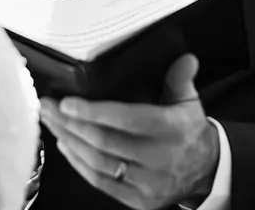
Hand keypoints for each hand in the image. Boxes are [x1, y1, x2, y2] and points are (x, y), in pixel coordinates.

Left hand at [39, 54, 219, 209]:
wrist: (206, 171)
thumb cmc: (188, 130)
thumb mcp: (190, 101)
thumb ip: (180, 78)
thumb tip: (186, 58)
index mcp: (171, 129)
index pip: (127, 120)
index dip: (94, 112)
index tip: (67, 102)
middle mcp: (159, 159)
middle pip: (106, 142)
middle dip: (71, 124)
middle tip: (48, 107)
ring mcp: (148, 183)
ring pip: (100, 163)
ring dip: (70, 141)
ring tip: (51, 122)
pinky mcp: (139, 201)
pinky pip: (102, 183)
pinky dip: (79, 164)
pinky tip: (65, 145)